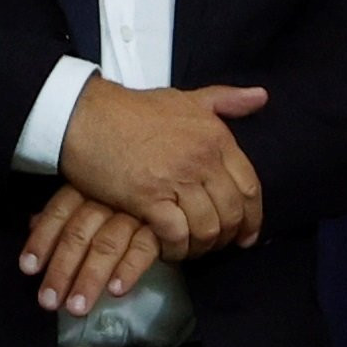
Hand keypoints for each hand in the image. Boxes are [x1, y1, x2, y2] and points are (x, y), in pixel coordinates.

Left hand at [22, 186, 165, 316]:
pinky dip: (129, 268)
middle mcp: (108, 198)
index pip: (59, 212)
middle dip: (62, 269)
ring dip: (90, 277)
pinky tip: (116, 290)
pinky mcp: (163, 226)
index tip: (27, 269)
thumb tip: (32, 223)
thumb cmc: (132, 188)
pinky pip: (143, 247)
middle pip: (79, 234)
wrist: (179, 174)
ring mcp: (136, 212)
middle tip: (48, 302)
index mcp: (89, 187)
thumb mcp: (97, 188)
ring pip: (106, 244)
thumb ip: (67, 209)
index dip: (42, 240)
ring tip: (77, 307)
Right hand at [59, 74, 267, 259]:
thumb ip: (226, 100)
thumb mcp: (186, 98)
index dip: (252, 216)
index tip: (247, 234)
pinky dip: (176, 248)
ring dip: (201, 245)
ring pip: (207, 227)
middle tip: (214, 245)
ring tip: (190, 248)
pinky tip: (169, 249)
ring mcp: (177, 179)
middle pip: (231, 212)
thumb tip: (261, 97)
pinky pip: (177, 235)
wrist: (85, 116)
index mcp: (216, 137)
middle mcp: (203, 159)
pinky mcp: (149, 198)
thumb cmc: (132, 110)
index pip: (250, 186)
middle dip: (227, 235)